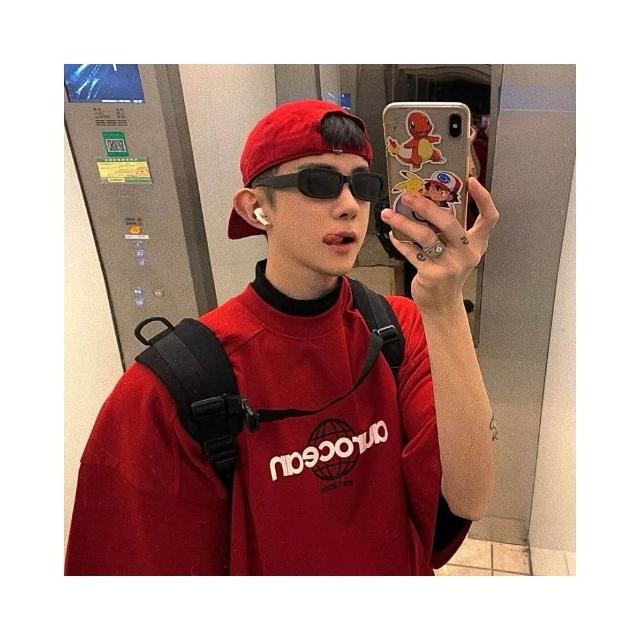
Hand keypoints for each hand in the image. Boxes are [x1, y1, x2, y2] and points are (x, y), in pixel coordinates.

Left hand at [380, 177, 499, 314]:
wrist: (442, 304)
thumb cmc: (448, 272)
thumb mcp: (457, 251)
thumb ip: (449, 231)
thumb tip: (425, 201)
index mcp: (476, 244)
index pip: (489, 218)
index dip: (483, 198)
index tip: (472, 181)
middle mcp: (466, 254)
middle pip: (448, 223)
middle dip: (426, 206)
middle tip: (407, 196)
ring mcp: (450, 266)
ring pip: (425, 237)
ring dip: (404, 223)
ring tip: (388, 214)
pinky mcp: (432, 275)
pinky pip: (413, 253)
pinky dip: (400, 242)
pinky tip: (392, 235)